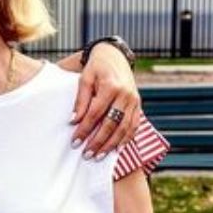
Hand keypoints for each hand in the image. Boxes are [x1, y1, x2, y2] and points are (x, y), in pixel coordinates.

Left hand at [71, 44, 141, 158]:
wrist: (114, 56)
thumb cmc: (96, 68)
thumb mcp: (84, 79)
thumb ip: (80, 100)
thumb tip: (74, 121)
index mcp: (111, 87)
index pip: (95, 114)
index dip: (84, 129)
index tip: (75, 142)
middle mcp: (125, 95)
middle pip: (111, 124)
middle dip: (98, 142)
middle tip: (86, 155)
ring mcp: (134, 101)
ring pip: (124, 128)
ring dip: (112, 144)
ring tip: (99, 156)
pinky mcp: (138, 105)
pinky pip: (134, 126)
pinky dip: (126, 139)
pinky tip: (116, 149)